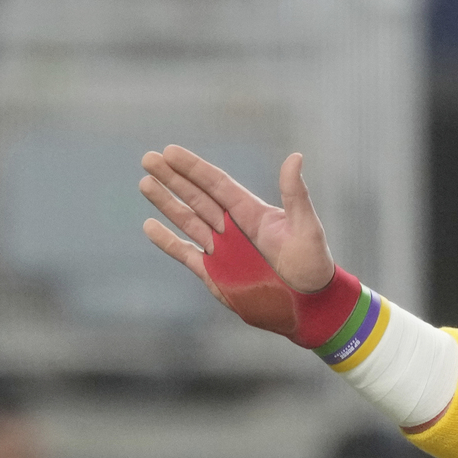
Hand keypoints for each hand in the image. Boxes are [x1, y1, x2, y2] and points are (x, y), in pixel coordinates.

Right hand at [141, 147, 335, 324]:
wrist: (309, 305)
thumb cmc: (313, 265)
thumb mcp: (307, 228)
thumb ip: (295, 195)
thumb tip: (295, 156)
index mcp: (252, 212)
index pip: (217, 184)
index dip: (194, 168)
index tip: (171, 151)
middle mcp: (232, 227)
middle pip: (196, 196)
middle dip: (172, 178)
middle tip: (148, 159)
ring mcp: (221, 250)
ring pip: (187, 220)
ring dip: (166, 203)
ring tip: (144, 183)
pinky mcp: (214, 273)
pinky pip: (185, 253)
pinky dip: (167, 241)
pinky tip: (149, 226)